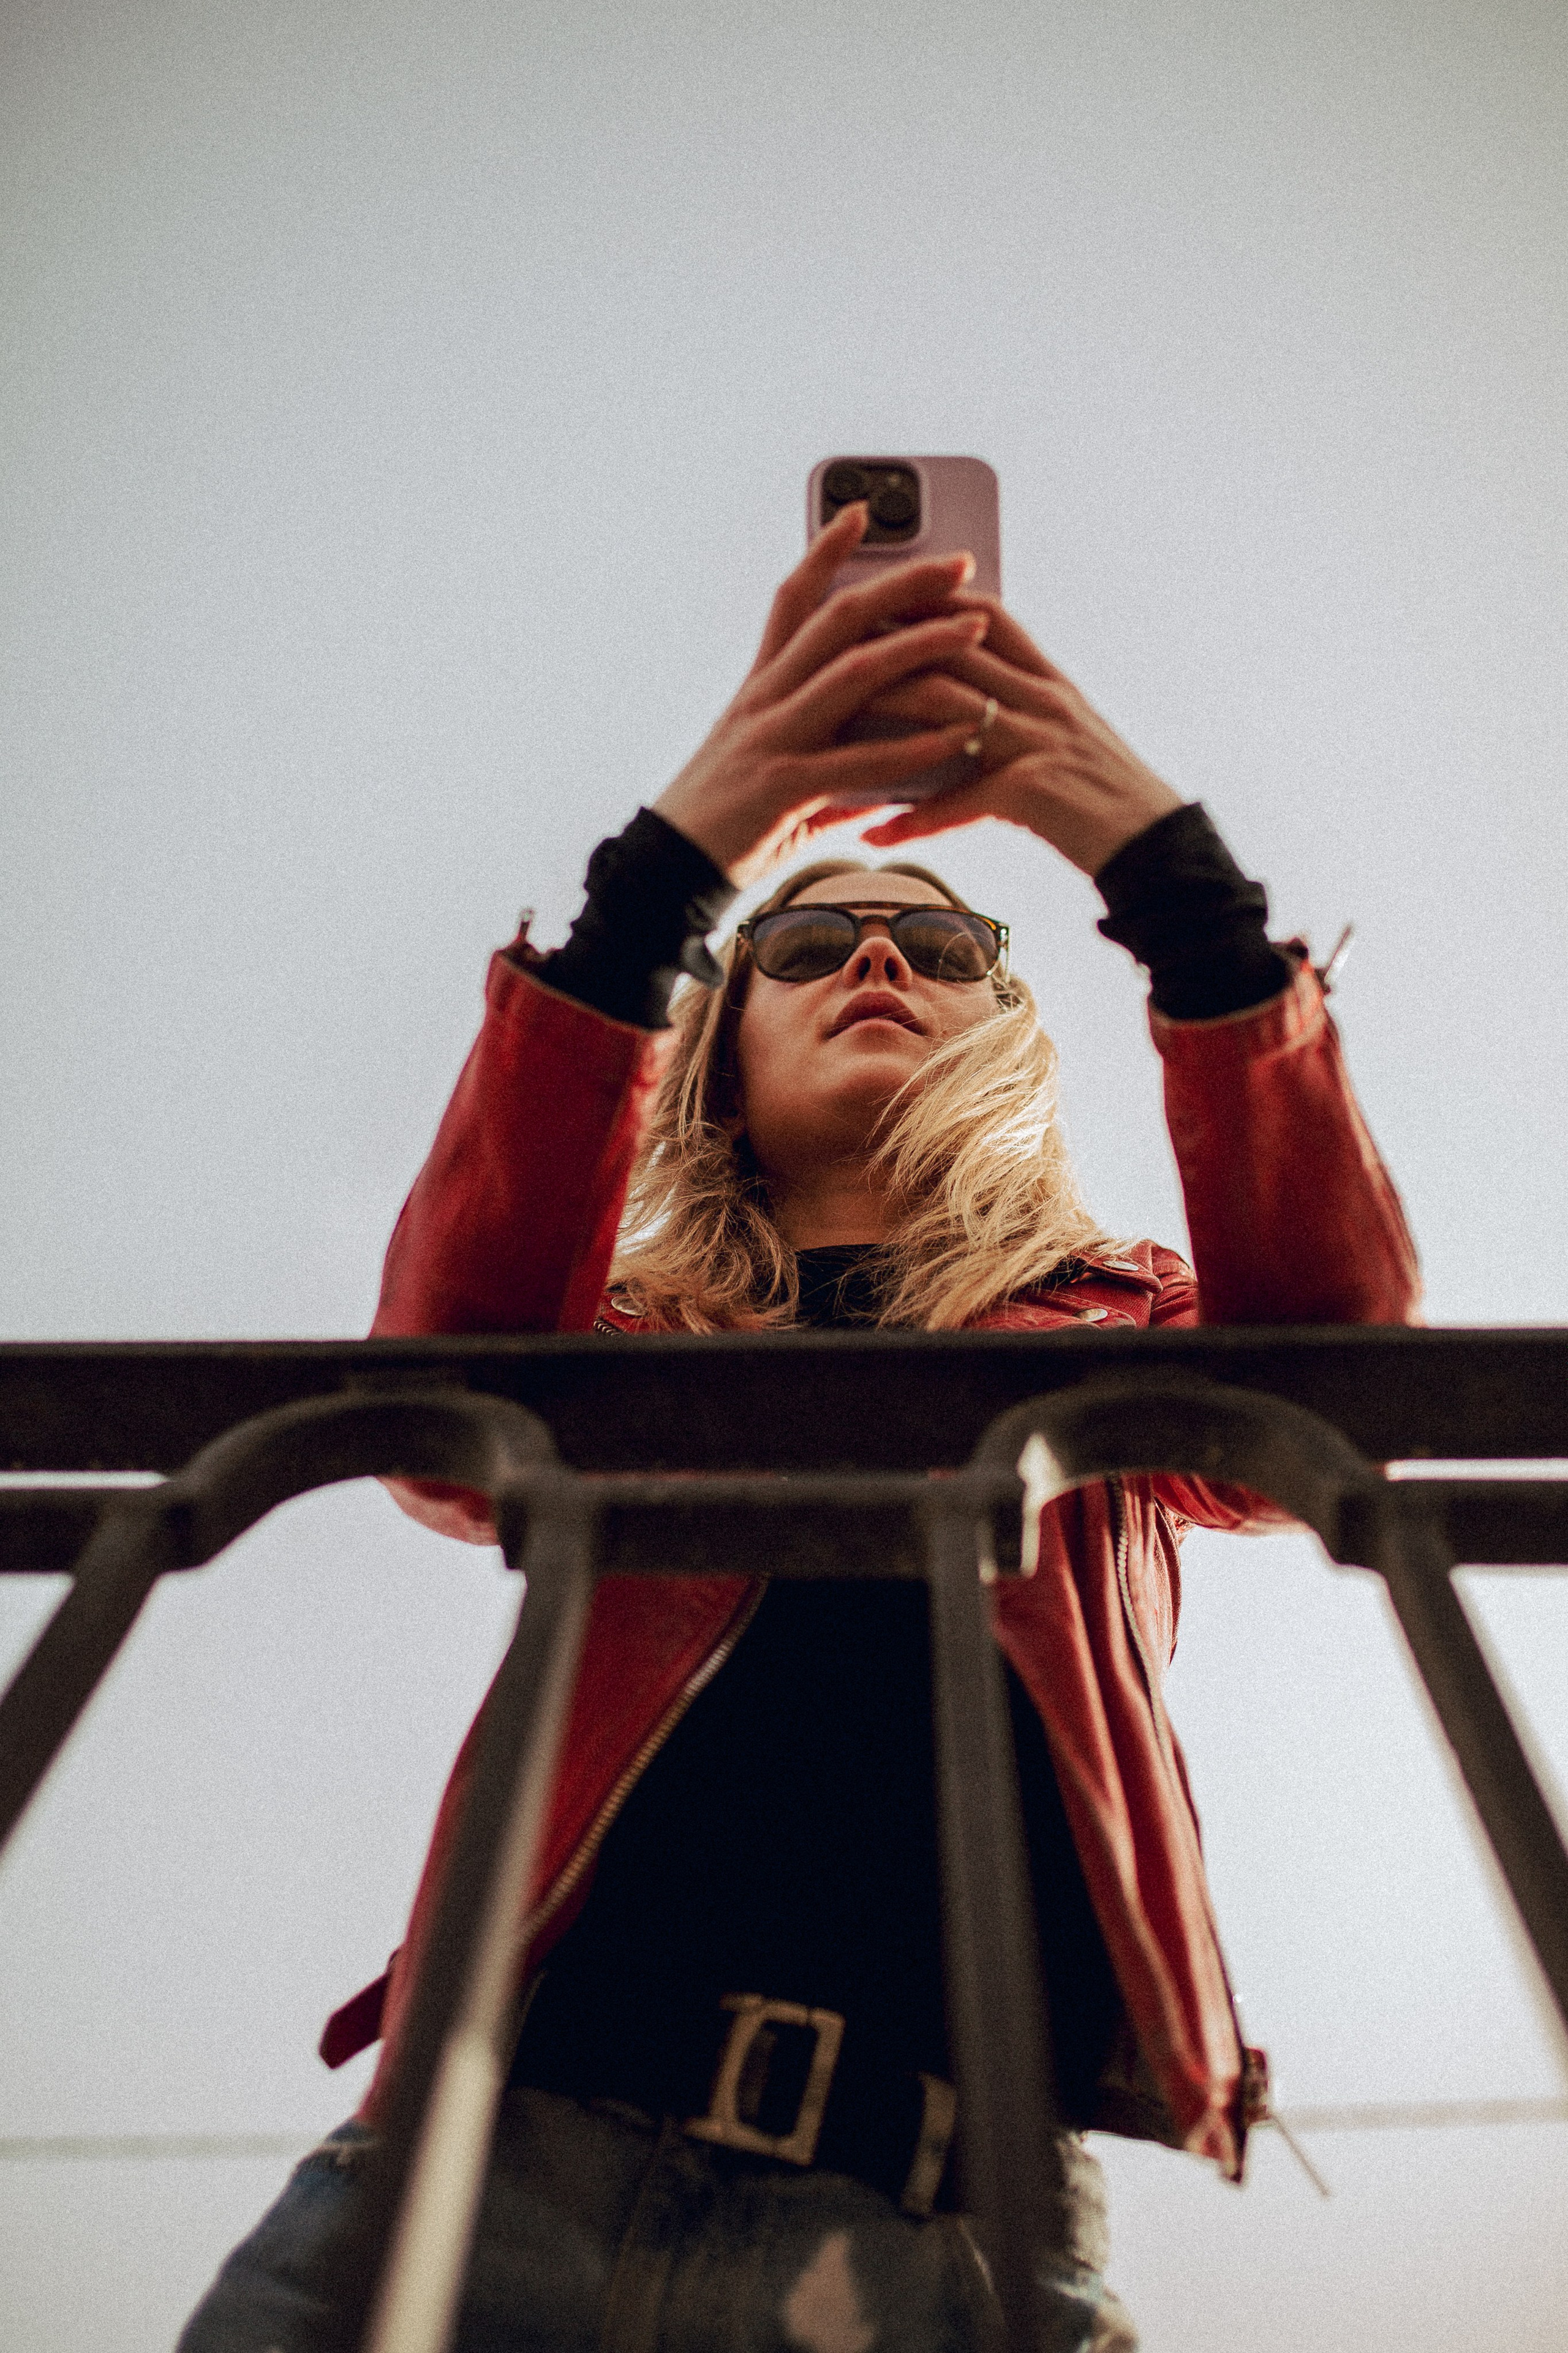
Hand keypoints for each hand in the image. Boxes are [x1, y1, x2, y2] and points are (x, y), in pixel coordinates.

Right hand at [653, 504, 989, 887]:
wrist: (666, 873)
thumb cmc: (726, 827)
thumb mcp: (779, 778)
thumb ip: (833, 766)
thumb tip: (888, 778)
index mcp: (759, 689)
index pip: (791, 601)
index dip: (825, 552)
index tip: (862, 512)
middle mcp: (764, 700)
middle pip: (837, 620)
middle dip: (901, 584)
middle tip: (960, 564)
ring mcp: (773, 739)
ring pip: (854, 674)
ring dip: (922, 646)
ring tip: (976, 631)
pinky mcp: (783, 788)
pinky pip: (858, 762)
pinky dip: (912, 749)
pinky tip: (956, 737)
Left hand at [853, 597, 1182, 876]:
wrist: (1160, 847)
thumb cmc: (1112, 800)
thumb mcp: (1072, 740)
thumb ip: (1027, 713)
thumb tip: (976, 709)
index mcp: (1053, 683)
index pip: (990, 617)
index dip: (934, 598)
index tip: (882, 591)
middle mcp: (1045, 700)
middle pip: (955, 651)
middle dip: (887, 644)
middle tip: (826, 648)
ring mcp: (1039, 741)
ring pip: (947, 707)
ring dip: (882, 715)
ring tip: (828, 727)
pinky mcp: (1034, 792)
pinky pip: (959, 800)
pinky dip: (913, 820)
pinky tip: (873, 833)